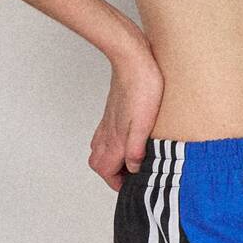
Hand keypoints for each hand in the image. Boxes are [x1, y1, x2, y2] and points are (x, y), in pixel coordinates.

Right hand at [89, 42, 163, 190]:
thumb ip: (136, 148)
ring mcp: (107, 122)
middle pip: (98, 164)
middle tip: (131, 176)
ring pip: (99, 150)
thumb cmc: (142, 86)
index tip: (133, 184)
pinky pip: (104, 136)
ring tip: (130, 162)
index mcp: (114, 138)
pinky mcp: (112, 112)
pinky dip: (111, 146)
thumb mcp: (144, 122)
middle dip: (112, 175)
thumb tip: (132, 168)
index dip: (118, 183)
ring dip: (111, 161)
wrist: (132, 58)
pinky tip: (126, 141)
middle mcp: (107, 132)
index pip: (106, 171)